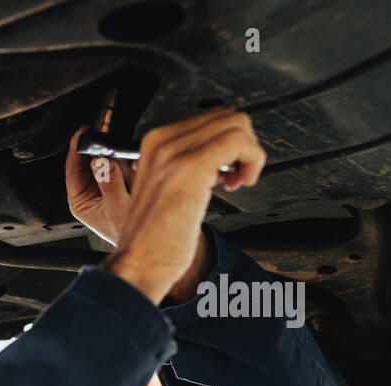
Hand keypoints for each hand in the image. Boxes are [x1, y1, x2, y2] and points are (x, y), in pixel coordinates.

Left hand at [64, 124, 135, 244]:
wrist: (150, 240)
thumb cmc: (128, 234)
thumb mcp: (117, 210)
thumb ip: (109, 185)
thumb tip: (101, 162)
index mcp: (80, 199)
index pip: (72, 168)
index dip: (76, 148)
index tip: (82, 132)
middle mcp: (92, 188)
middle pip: (89, 158)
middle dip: (96, 142)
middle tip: (103, 126)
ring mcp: (108, 181)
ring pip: (106, 156)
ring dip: (113, 146)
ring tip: (118, 138)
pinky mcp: (124, 176)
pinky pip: (124, 159)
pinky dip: (128, 153)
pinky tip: (133, 153)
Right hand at [95, 108, 265, 303]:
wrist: (139, 264)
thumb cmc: (153, 240)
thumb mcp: (167, 190)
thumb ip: (187, 165)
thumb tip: (221, 155)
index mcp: (154, 143)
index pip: (210, 119)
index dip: (228, 143)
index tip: (225, 173)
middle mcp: (161, 142)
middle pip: (226, 117)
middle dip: (243, 145)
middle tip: (236, 177)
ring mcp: (173, 152)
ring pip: (236, 125)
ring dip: (249, 153)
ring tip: (237, 182)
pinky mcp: (189, 166)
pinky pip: (238, 142)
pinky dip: (251, 160)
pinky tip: (239, 184)